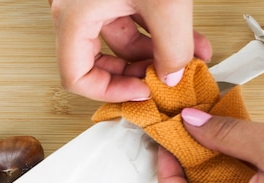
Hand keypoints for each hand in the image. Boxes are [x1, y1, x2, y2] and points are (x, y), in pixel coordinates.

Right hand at [49, 0, 211, 101]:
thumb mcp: (165, 0)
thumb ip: (173, 46)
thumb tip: (175, 73)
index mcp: (73, 15)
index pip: (76, 76)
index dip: (109, 91)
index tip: (141, 92)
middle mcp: (75, 8)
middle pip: (96, 60)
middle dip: (136, 71)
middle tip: (163, 79)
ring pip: (117, 40)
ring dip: (154, 52)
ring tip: (189, 57)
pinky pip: (127, 18)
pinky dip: (155, 31)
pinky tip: (185, 38)